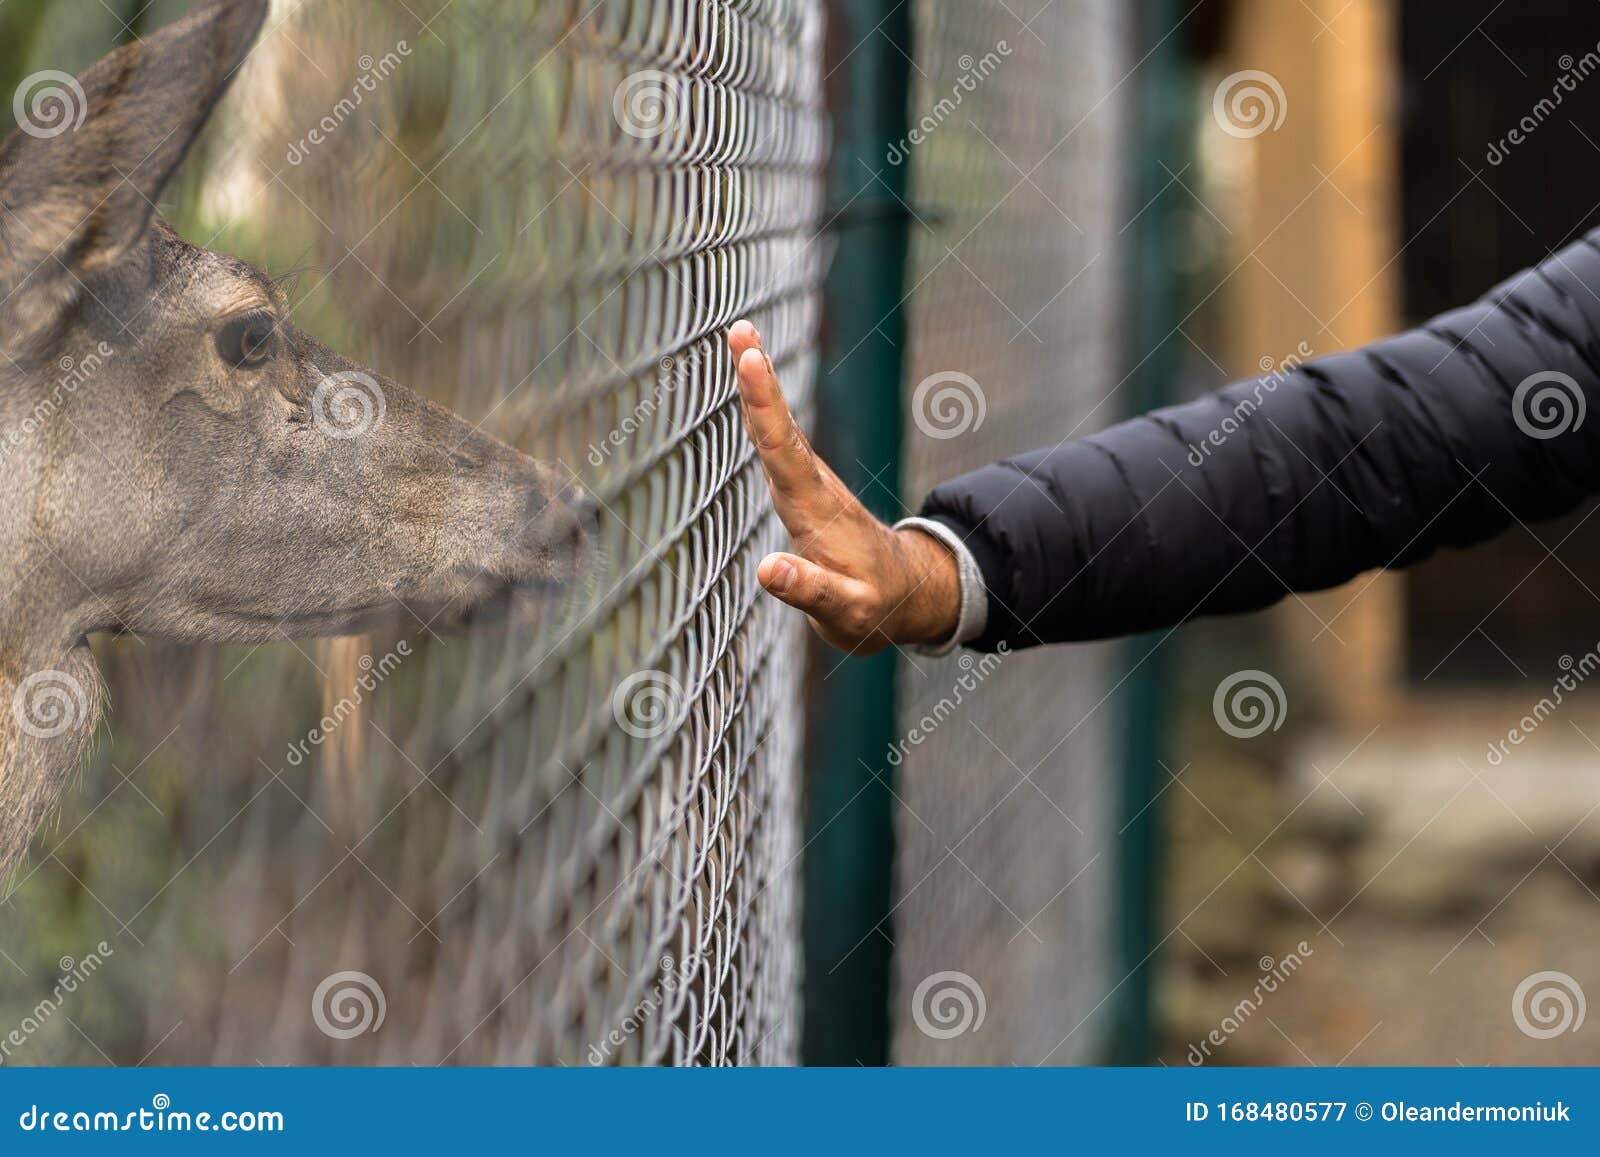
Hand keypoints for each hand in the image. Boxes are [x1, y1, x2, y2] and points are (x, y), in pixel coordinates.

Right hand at [728, 320, 960, 654]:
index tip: (751, 359)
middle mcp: (813, 489)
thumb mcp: (847, 612)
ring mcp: (811, 487)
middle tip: (740, 328)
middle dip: (759, 380)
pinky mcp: (807, 491)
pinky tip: (751, 396)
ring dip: (760, 388)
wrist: (907, 595)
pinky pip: (779, 444)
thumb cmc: (874, 607)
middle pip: (780, 427)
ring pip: (780, 430)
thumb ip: (811, 590)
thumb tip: (767, 570)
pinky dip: (763, 414)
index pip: (784, 451)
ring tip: (742, 341)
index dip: (764, 405)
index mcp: (816, 512)